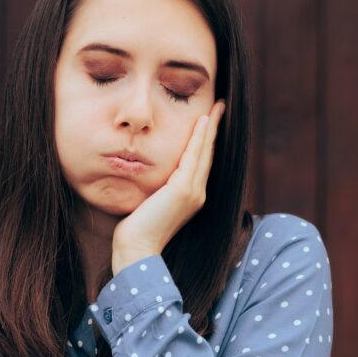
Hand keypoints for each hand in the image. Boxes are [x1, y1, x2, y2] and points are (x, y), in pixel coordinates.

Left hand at [111, 99, 225, 272]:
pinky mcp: (183, 190)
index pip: (200, 162)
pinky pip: (194, 156)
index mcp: (190, 196)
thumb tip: (149, 176)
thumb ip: (156, 188)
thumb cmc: (137, 229)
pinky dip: (200, 138)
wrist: (137, 249)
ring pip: (204, 152)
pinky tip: (202, 121)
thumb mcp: (150, 202)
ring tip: (217, 108)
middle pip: (208, 153)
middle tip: (220, 107)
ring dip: (211, 127)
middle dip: (214, 129)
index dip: (206, 141)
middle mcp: (197, 193)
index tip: (209, 121)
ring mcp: (193, 192)